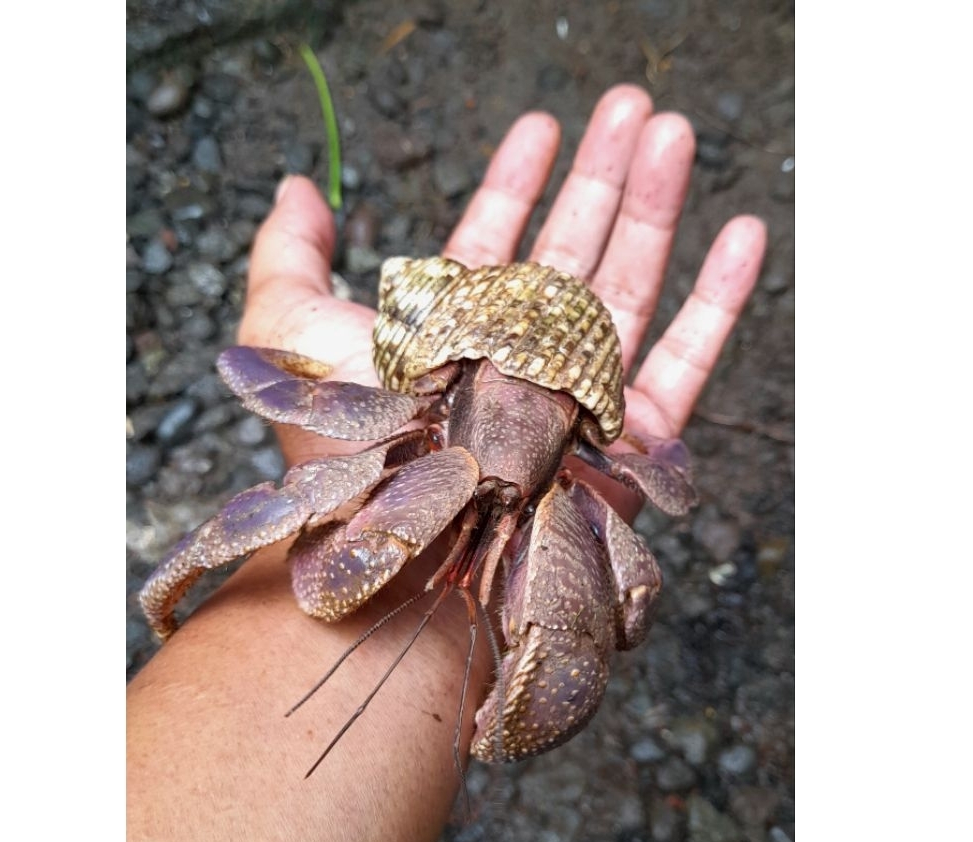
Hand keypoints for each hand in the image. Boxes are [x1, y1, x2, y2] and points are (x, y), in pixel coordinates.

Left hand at [237, 83, 765, 475]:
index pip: (494, 239)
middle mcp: (518, 358)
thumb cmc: (339, 451)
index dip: (518, 178)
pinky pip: (687, 358)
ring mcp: (576, 396)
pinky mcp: (628, 440)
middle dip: (603, 171)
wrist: (399, 546)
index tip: (541, 124)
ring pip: (631, 283)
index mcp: (454, 333)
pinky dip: (719, 298)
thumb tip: (301, 189)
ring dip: (657, 205)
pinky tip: (743, 232)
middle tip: (632, 104)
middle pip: (573, 248)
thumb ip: (289, 257)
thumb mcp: (290, 336)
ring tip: (674, 135)